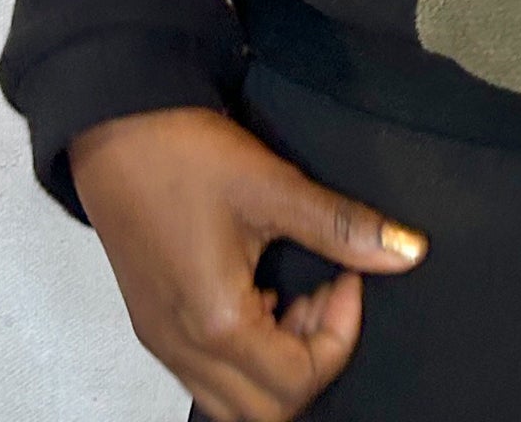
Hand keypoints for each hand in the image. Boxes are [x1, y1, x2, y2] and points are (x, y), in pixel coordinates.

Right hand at [69, 106, 426, 421]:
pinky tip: (259, 294)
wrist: (114, 126)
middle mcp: (182, 348)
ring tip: (294, 294)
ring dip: (278, 365)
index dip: (340, 335)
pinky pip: (208, 378)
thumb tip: (406, 251)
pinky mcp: (154, 326)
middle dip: (311, 361)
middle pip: (264, 414)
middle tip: (324, 292)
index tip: (348, 277)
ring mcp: (162, 342)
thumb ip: (341, 226)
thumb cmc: (183, 154)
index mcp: (215, 323)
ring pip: (233, 404)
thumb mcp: (273, 186)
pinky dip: (247, 356)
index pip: (296, 383)